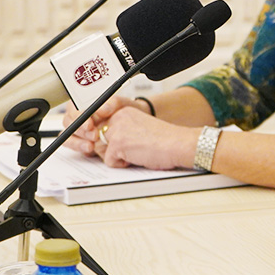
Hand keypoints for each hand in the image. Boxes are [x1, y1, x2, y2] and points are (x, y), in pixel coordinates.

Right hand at [62, 95, 136, 156]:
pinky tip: (91, 150)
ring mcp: (79, 130)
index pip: (73, 108)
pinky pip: (75, 146)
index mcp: (85, 103)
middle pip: (69, 123)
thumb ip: (113, 102)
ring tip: (91, 146)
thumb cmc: (126, 110)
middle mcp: (79, 116)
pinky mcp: (82, 142)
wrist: (133, 124)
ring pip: (68, 136)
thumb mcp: (123, 103)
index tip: (89, 124)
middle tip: (94, 135)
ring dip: (77, 142)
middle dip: (80, 131)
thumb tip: (102, 109)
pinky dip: (80, 148)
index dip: (78, 116)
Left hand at [63, 97, 196, 169]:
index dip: (95, 134)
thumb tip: (97, 142)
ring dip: (115, 156)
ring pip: (100, 149)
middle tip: (129, 149)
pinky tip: (137, 157)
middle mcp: (117, 117)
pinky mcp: (118, 143)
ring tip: (135, 152)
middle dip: (107, 148)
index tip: (95, 139)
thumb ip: (118, 130)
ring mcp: (116, 129)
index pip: (97, 123)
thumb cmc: (164, 140)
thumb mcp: (137, 128)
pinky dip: (122, 164)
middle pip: (96, 138)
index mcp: (123, 111)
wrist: (179, 144)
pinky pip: (108, 161)